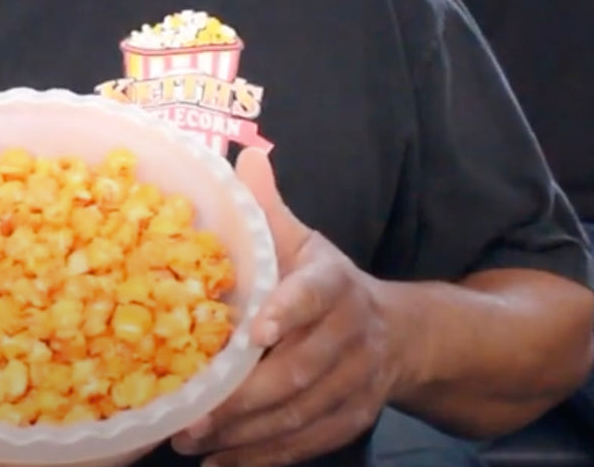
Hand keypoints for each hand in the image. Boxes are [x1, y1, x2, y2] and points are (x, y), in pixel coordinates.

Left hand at [171, 149, 394, 466]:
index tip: (254, 331)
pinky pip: (308, 443)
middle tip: (192, 410)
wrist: (400, 333)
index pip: (315, 295)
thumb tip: (247, 156)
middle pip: (300, 370)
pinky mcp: (352, 419)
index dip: (288, 312)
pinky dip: (265, 457)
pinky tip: (222, 461)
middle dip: (244, 395)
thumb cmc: (327, 283)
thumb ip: (271, 207)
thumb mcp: (305, 241)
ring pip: (301, 414)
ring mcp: (356, 382)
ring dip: (245, 433)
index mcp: (334, 284)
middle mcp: (351, 335)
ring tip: (192, 439)